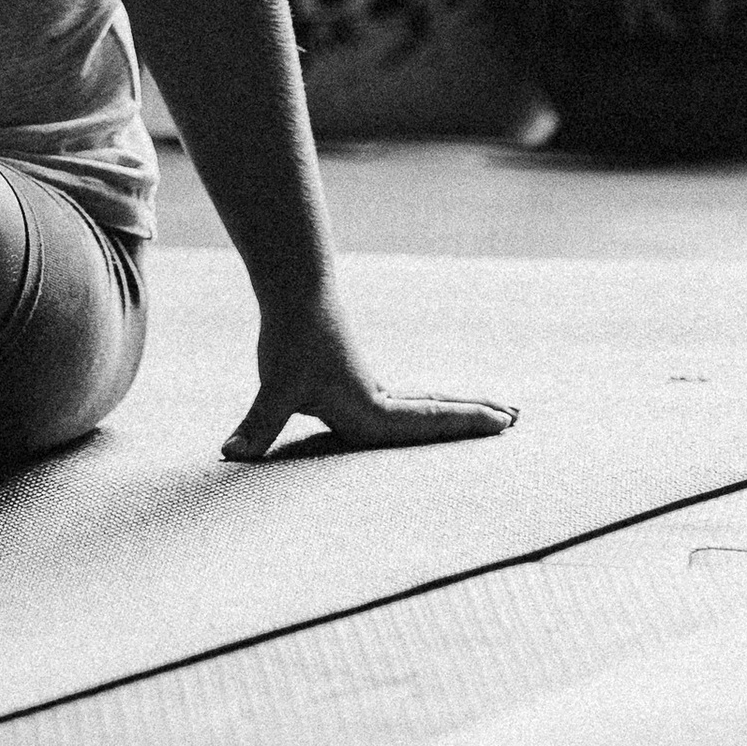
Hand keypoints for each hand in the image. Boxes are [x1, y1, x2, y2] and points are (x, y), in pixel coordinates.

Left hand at [223, 293, 517, 459]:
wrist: (295, 291)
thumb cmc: (290, 341)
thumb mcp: (275, 389)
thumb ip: (259, 427)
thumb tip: (230, 454)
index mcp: (371, 412)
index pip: (428, 426)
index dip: (465, 428)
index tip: (504, 425)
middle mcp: (377, 401)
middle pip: (436, 413)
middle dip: (474, 418)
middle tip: (517, 419)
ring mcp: (369, 389)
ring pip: (424, 403)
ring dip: (457, 409)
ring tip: (494, 410)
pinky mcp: (356, 379)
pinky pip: (405, 400)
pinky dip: (430, 405)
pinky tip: (430, 409)